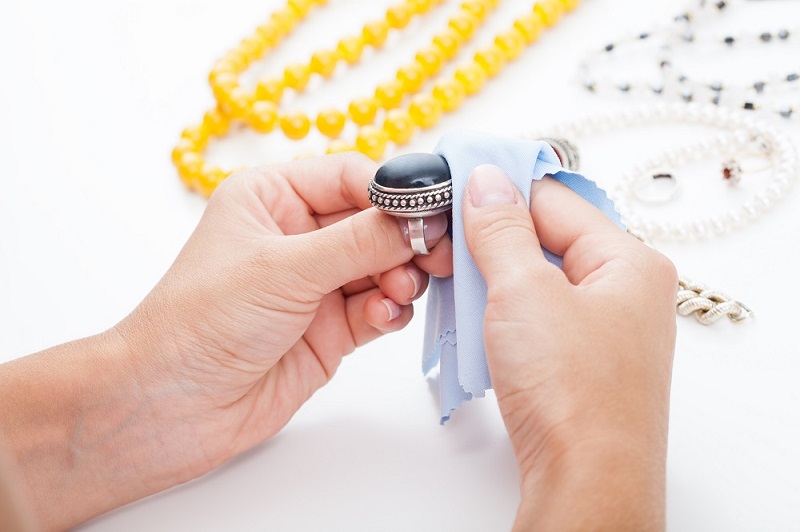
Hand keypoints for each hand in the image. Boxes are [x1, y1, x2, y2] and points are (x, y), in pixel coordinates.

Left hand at [0, 153, 452, 529]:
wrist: (171, 407)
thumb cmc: (200, 323)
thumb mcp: (284, 268)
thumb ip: (360, 241)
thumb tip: (422, 215)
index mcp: (273, 198)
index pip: (351, 177)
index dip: (395, 191)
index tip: (433, 208)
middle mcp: (298, 236)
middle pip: (376, 222)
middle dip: (407, 237)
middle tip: (436, 252)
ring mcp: (317, 285)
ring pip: (385, 266)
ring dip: (402, 275)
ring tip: (398, 290)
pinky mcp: (332, 329)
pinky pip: (380, 308)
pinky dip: (391, 310)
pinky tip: (383, 317)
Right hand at [462, 165, 676, 530]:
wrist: (586, 482)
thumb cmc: (573, 393)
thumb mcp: (525, 292)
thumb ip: (501, 231)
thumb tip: (486, 182)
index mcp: (630, 262)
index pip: (555, 200)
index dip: (502, 188)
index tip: (456, 181)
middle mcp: (624, 293)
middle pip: (546, 241)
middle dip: (491, 241)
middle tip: (443, 241)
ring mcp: (603, 332)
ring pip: (536, 283)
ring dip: (491, 281)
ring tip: (451, 283)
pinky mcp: (581, 365)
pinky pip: (536, 320)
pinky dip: (501, 315)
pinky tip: (473, 323)